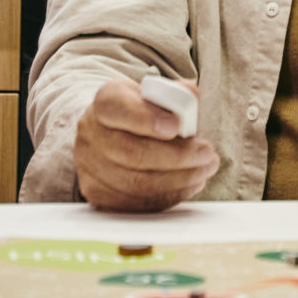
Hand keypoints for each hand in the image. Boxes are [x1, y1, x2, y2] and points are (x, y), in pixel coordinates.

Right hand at [74, 77, 219, 211]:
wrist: (114, 132)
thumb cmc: (144, 112)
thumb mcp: (159, 94)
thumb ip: (178, 96)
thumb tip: (192, 102)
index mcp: (106, 101)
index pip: (118, 108)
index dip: (147, 119)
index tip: (176, 126)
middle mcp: (90, 132)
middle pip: (132, 152)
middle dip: (177, 157)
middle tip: (207, 155)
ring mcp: (90, 166)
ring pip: (135, 183)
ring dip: (178, 180)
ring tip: (204, 171)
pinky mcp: (96, 192)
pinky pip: (134, 203)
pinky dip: (167, 196)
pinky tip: (188, 185)